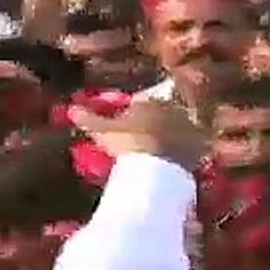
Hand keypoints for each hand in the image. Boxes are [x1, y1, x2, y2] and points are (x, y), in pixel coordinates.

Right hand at [69, 99, 206, 171]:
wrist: (156, 167)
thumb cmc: (127, 143)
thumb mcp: (103, 132)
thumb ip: (89, 119)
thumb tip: (71, 109)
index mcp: (150, 102)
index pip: (140, 103)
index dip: (131, 115)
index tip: (126, 129)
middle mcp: (172, 109)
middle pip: (160, 115)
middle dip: (152, 124)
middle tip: (141, 142)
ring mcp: (188, 127)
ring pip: (176, 129)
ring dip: (169, 137)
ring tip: (156, 155)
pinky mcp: (199, 146)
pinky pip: (190, 147)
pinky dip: (183, 153)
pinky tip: (173, 164)